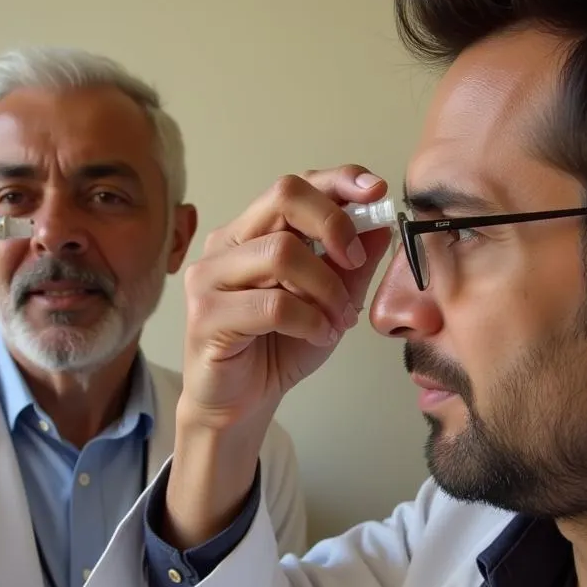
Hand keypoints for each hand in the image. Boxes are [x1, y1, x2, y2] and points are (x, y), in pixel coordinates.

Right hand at [163, 166, 390, 548]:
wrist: (241, 405)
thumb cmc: (278, 349)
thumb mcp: (330, 301)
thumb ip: (351, 264)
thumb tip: (381, 223)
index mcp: (254, 231)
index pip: (295, 184)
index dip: (339, 180)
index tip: (377, 193)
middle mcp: (226, 243)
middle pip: (283, 196)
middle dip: (334, 223)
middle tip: (354, 262)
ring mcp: (210, 277)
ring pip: (281, 251)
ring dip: (325, 288)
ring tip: (337, 319)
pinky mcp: (206, 315)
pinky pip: (273, 304)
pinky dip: (309, 320)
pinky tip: (319, 336)